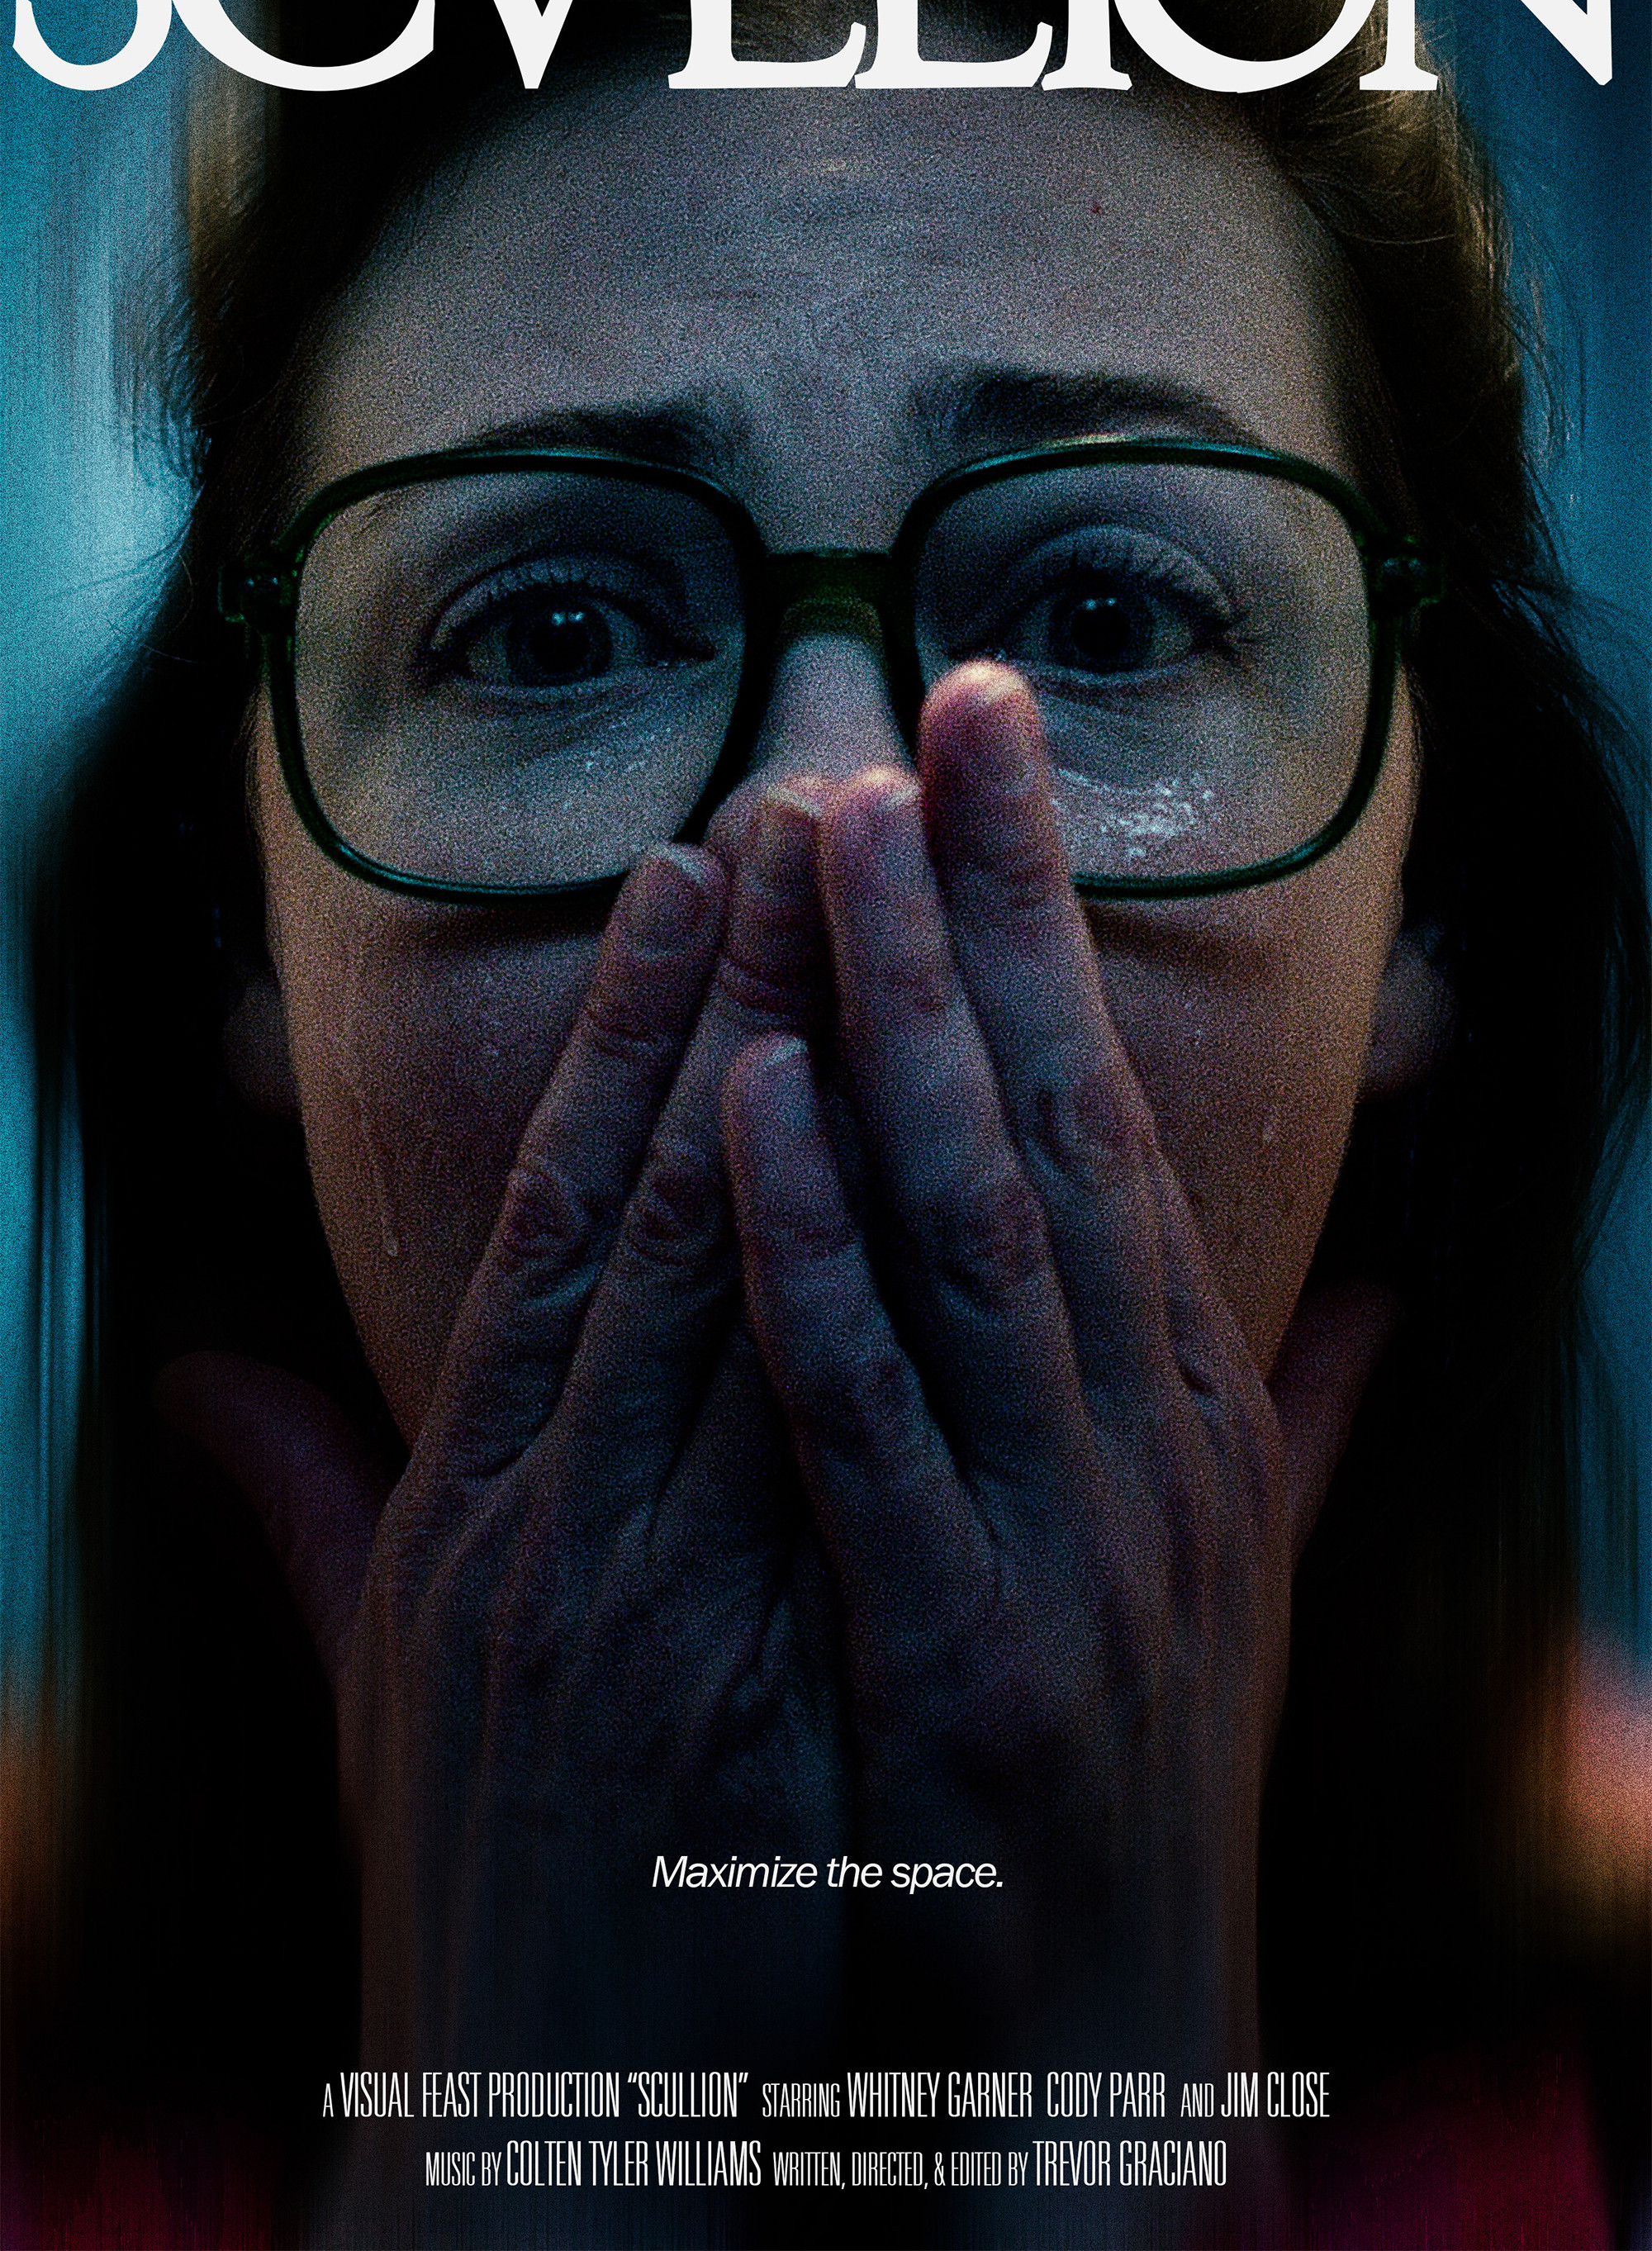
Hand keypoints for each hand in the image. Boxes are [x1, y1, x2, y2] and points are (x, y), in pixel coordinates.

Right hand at [160, 793, 852, 2101]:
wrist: (532, 2125)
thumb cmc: (480, 1879)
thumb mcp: (380, 1677)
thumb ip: (310, 1502)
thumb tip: (205, 1371)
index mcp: (474, 1506)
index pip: (556, 1219)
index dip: (623, 1040)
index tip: (692, 881)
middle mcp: (534, 1518)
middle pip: (643, 1209)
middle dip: (727, 999)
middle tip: (796, 810)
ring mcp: (619, 1598)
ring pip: (702, 1289)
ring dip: (776, 1084)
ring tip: (849, 912)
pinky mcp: (707, 1693)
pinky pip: (765, 1458)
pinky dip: (792, 1300)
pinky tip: (837, 1164)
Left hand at [723, 663, 1394, 2087]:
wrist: (1106, 2058)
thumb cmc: (1128, 1784)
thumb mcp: (1225, 1572)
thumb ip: (1293, 1408)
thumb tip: (1373, 1276)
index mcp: (1186, 1402)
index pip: (1109, 1106)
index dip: (1049, 920)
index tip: (987, 746)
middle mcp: (1148, 1437)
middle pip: (1061, 1115)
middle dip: (994, 901)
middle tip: (928, 699)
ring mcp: (1071, 1539)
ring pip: (977, 1221)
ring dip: (899, 1014)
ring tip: (821, 831)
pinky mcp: (969, 1650)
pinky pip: (872, 1413)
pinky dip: (812, 1251)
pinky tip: (746, 1098)